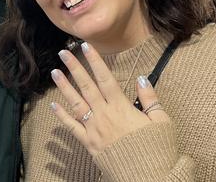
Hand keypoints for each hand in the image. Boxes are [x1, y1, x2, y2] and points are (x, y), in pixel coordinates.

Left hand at [50, 42, 169, 156]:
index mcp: (122, 108)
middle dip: (75, 68)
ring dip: (64, 87)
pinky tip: (53, 105)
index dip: (95, 61)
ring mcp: (94, 129)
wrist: (148, 177)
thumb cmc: (157, 150)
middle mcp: (105, 115)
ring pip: (76, 103)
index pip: (105, 79)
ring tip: (54, 72)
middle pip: (87, 87)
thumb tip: (142, 79)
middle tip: (63, 53)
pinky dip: (62, 116)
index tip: (85, 47)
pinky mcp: (89, 144)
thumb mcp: (162, 122)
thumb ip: (150, 99)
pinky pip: (72, 128)